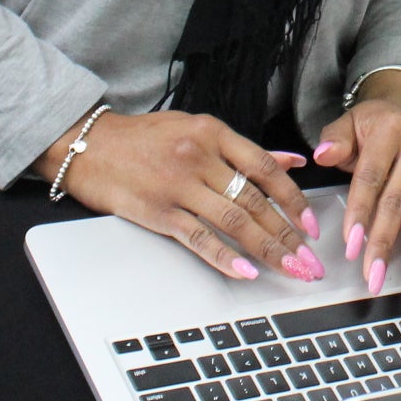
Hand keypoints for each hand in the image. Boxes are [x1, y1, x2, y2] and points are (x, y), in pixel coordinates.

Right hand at [44, 108, 324, 282]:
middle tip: (309, 261)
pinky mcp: (157, 210)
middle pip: (256, 200)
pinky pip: (198, 236)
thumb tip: (291, 161)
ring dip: (267, 249)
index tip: (312, 226)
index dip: (294, 200)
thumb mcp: (197, 129)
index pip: (266, 169)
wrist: (88, 145)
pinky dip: (224, 255)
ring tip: (289, 269)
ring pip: (234, 220)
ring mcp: (179, 184)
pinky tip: (245, 270)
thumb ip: (245, 150)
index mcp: (214, 133)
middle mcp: (200, 157)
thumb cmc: (144, 137)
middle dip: (289, 234)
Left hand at [313, 69, 400, 294]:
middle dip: (385, 240)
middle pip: (398, 201)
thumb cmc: (372, 125)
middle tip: (374, 272)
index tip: (351, 243)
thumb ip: (335, 139)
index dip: (361, 211)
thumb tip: (322, 155)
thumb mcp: (349, 122)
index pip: (372, 177)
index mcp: (390, 132)